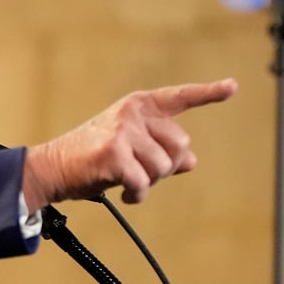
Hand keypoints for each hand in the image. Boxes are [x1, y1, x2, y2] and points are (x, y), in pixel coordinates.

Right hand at [23, 78, 237, 209]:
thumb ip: (160, 150)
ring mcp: (123, 131)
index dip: (209, 93)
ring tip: (129, 183)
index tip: (232, 88)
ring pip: (164, 167)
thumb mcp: (129, 148)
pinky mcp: (114, 154)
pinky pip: (144, 183)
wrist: (51, 168)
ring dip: (149, 183)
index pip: (179, 97)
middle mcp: (132, 113)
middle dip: (166, 167)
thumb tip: (192, 161)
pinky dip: (137, 195)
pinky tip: (125, 195)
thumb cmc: (89, 158)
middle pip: (180, 145)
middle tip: (142, 173)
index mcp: (137, 106)